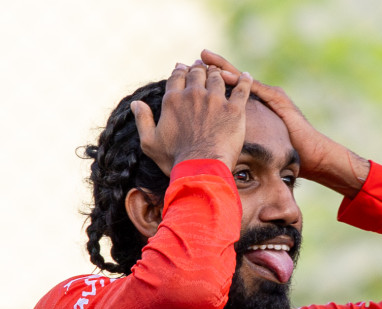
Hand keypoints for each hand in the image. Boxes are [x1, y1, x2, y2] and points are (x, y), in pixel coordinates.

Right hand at [132, 60, 250, 175]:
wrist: (200, 169)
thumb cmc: (174, 160)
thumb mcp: (150, 143)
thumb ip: (142, 120)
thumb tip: (135, 103)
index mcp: (173, 100)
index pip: (177, 76)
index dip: (180, 70)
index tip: (183, 68)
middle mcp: (193, 94)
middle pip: (197, 72)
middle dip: (198, 68)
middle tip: (202, 67)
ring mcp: (215, 100)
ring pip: (217, 77)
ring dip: (217, 72)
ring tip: (219, 72)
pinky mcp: (234, 109)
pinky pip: (242, 88)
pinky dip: (244, 80)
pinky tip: (246, 76)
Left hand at [200, 49, 369, 196]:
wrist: (312, 155)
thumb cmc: (285, 157)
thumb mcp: (257, 148)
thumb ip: (240, 143)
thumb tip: (219, 152)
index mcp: (253, 107)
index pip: (228, 90)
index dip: (210, 82)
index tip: (191, 76)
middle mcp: (260, 97)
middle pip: (231, 80)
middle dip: (213, 68)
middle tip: (195, 58)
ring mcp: (269, 96)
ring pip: (241, 80)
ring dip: (222, 69)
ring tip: (205, 59)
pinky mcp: (277, 100)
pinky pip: (254, 89)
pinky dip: (238, 82)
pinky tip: (223, 76)